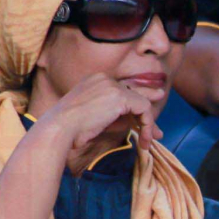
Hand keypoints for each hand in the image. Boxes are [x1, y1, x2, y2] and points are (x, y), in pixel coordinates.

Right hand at [38, 73, 162, 150]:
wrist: (59, 128)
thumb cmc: (70, 129)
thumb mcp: (95, 118)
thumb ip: (115, 116)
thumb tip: (136, 122)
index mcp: (95, 80)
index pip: (123, 90)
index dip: (135, 107)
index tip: (143, 123)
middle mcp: (105, 78)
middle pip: (134, 93)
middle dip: (147, 110)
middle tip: (158, 125)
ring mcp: (113, 85)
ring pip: (142, 102)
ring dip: (148, 124)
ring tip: (150, 140)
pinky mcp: (120, 96)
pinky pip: (144, 109)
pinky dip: (148, 125)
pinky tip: (145, 139)